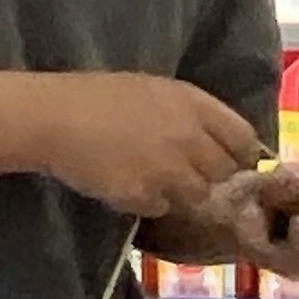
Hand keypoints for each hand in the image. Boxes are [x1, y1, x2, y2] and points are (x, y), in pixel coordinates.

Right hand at [33, 75, 267, 217]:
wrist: (54, 118)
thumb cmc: (100, 98)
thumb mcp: (155, 91)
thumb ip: (192, 115)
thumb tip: (221, 143)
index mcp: (194, 103)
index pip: (244, 138)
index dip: (241, 155)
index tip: (232, 164)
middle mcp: (189, 135)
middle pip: (224, 171)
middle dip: (210, 176)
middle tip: (185, 174)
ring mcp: (169, 167)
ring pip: (197, 194)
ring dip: (181, 192)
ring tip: (153, 179)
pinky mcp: (146, 194)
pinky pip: (163, 207)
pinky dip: (151, 202)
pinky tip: (129, 185)